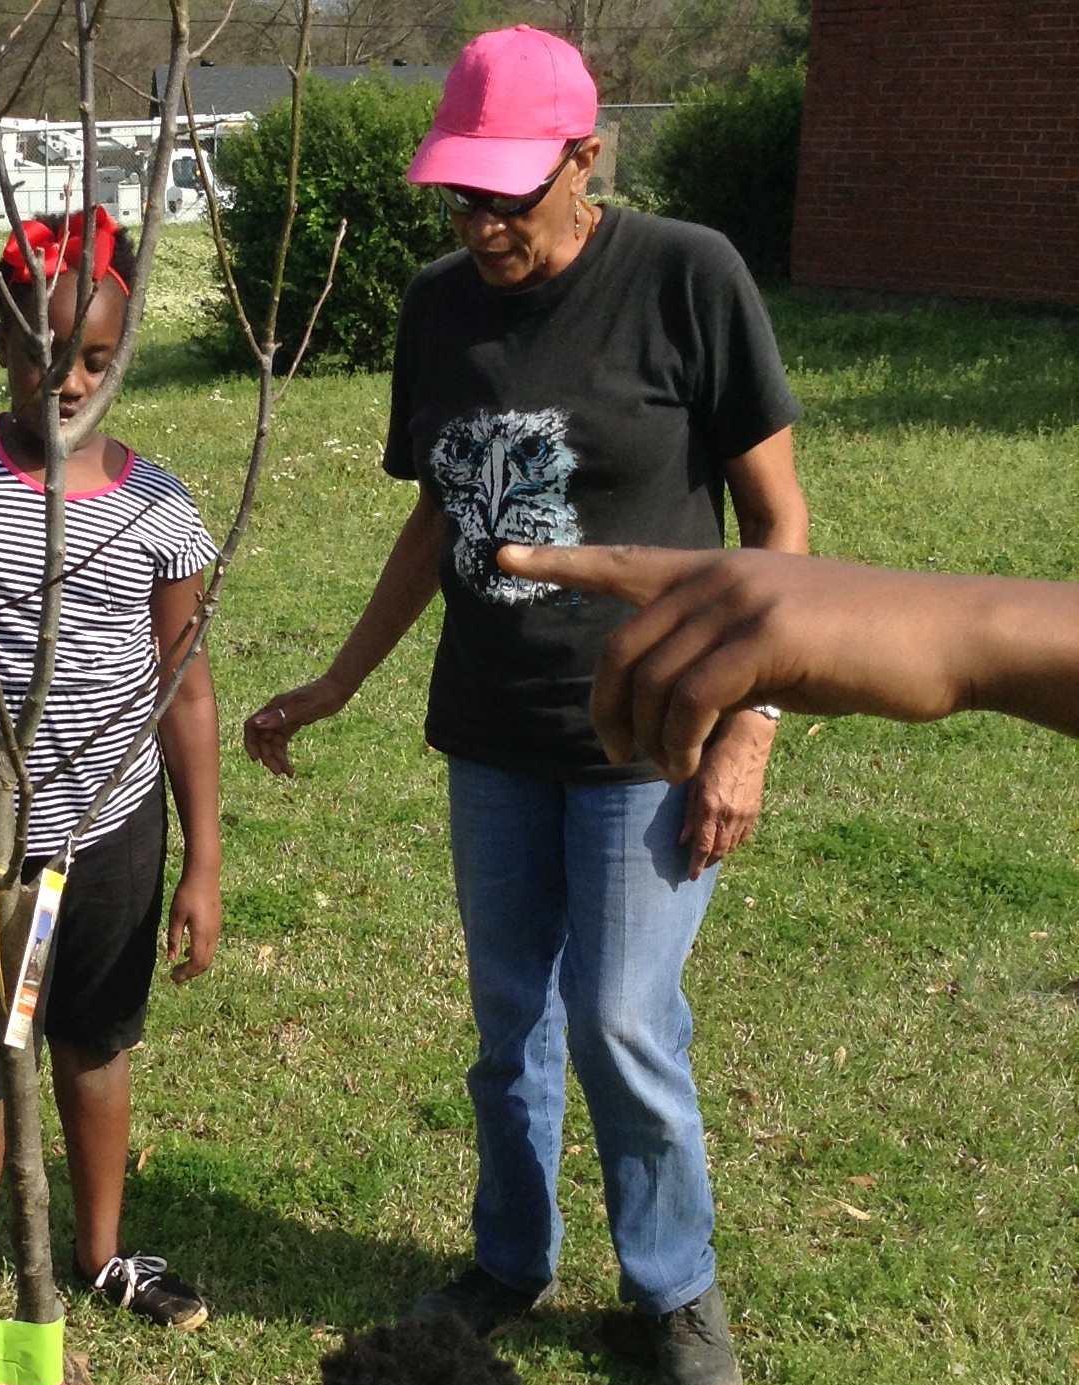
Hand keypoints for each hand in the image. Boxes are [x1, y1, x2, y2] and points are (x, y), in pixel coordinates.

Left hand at [166, 865, 219, 982]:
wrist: (204, 876)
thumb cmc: (186, 894)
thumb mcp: (175, 917)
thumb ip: (173, 939)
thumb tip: (171, 959)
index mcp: (201, 934)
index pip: (196, 963)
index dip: (185, 973)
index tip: (173, 977)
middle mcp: (212, 935)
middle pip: (205, 963)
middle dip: (191, 973)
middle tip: (176, 976)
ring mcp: (217, 930)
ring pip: (209, 955)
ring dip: (196, 964)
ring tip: (181, 966)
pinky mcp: (217, 924)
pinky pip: (211, 946)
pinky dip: (200, 954)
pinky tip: (188, 950)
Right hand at [243, 675, 351, 777]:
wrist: (337, 689)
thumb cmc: (321, 696)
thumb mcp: (301, 708)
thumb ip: (279, 716)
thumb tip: (257, 724)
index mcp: (274, 707)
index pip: (252, 726)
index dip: (251, 744)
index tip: (256, 760)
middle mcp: (275, 713)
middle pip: (262, 739)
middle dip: (268, 756)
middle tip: (278, 772)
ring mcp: (284, 719)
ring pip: (273, 743)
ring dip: (277, 758)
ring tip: (288, 773)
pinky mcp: (293, 723)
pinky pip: (282, 742)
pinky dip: (284, 754)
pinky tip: (290, 767)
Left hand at [496, 543, 965, 779]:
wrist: (941, 638)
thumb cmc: (858, 651)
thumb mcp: (772, 647)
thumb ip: (713, 658)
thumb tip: (665, 706)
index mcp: (714, 569)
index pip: (622, 565)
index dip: (558, 563)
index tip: (499, 559)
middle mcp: (720, 575)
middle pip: (620, 649)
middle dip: (606, 712)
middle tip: (618, 757)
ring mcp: (743, 601)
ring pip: (653, 683)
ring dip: (652, 742)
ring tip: (670, 769)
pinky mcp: (767, 638)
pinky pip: (690, 702)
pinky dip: (679, 744)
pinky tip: (690, 765)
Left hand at [680, 708, 773, 878]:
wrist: (746, 745)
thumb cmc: (714, 760)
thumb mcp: (693, 784)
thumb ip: (688, 814)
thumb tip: (682, 840)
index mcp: (711, 809)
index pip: (703, 846)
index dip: (696, 864)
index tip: (690, 877)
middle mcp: (729, 815)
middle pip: (719, 850)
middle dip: (708, 862)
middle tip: (698, 867)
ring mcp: (745, 814)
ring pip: (733, 846)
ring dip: (721, 854)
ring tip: (710, 856)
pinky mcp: (756, 811)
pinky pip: (745, 836)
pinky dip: (734, 843)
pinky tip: (726, 841)